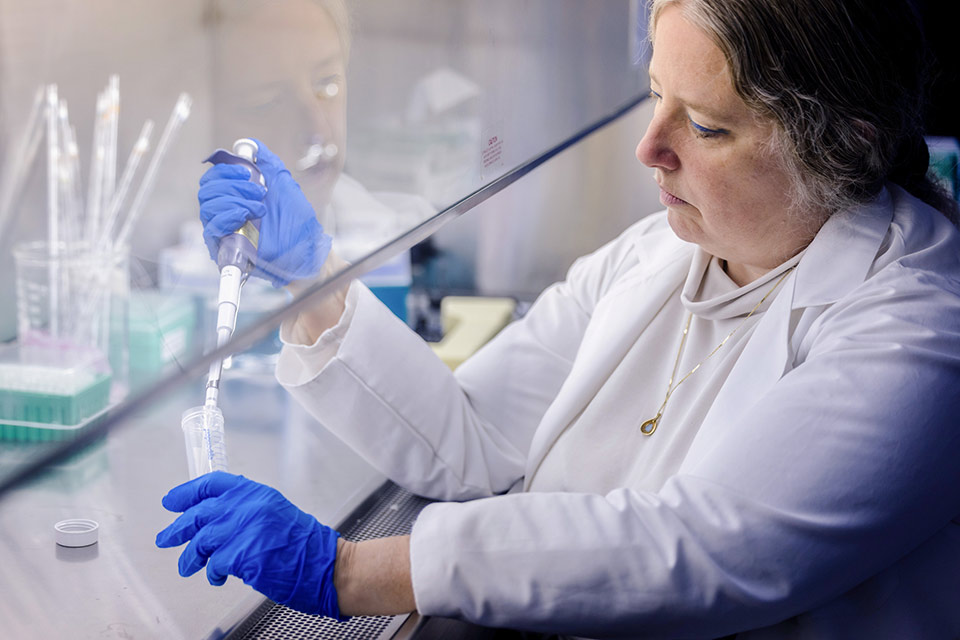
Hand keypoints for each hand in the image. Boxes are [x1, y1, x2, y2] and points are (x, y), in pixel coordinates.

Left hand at [155, 471, 345, 618]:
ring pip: (201, 542)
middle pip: (199, 513)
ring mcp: (242, 530)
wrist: (324, 565)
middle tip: (165, 538)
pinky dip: (212, 574)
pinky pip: (214, 565)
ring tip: (188, 567)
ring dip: (191, 557)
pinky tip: (217, 578)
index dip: (187, 493)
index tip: (173, 501)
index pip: (212, 484)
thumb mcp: (274, 513)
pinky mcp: (241, 556)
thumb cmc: (303, 544)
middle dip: (178, 528)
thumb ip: (245, 511)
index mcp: (255, 494)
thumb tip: (213, 521)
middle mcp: (246, 507)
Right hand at [198, 139, 331, 286]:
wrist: (305, 248)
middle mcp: (226, 211)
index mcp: (235, 196)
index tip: (248, 173)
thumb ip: (267, 162)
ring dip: (234, 200)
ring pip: (208, 206)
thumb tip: (251, 144)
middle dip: (232, 185)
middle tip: (258, 192)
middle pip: (206, 190)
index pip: (212, 177)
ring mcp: (224, 230)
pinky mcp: (225, 247)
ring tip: (259, 208)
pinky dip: (228, 216)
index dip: (226, 170)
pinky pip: (211, 228)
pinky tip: (245, 217)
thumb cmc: (297, 220)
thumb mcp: (283, 183)